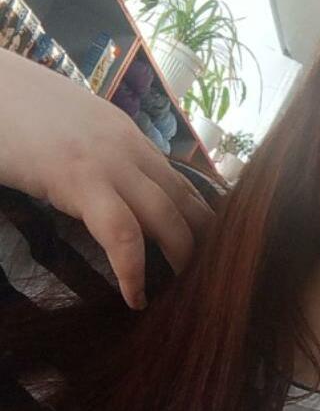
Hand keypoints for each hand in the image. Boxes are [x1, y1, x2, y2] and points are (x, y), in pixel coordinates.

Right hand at [0, 49, 212, 308]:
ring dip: (180, 260)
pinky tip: (135, 297)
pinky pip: (122, 233)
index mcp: (131, 138)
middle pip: (187, 202)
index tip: (208, 258)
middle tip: (205, 283)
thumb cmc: (20, 112)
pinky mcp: (81, 180)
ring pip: (167, 217)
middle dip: (203, 247)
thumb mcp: (77, 132)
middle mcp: (131, 147)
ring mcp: (109, 162)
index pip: (183, 185)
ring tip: (179, 295)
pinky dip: (133, 271)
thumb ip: (106, 160)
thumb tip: (121, 197)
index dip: (202, 225)